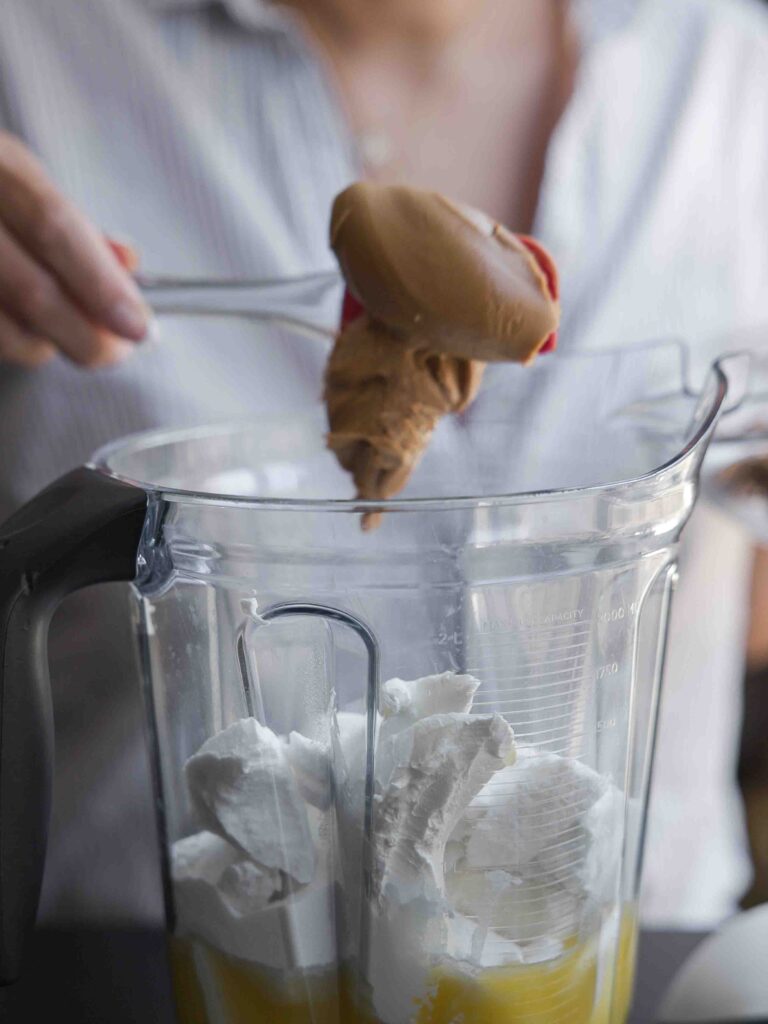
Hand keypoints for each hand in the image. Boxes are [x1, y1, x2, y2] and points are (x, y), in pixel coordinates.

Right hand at [0, 131, 149, 367]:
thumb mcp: (16, 178)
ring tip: (59, 335)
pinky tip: (18, 327)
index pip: (56, 229)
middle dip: (84, 335)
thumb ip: (73, 224)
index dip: (103, 286)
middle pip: (30, 289)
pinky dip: (6, 341)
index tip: (140, 327)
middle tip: (112, 352)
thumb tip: (127, 266)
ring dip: (41, 345)